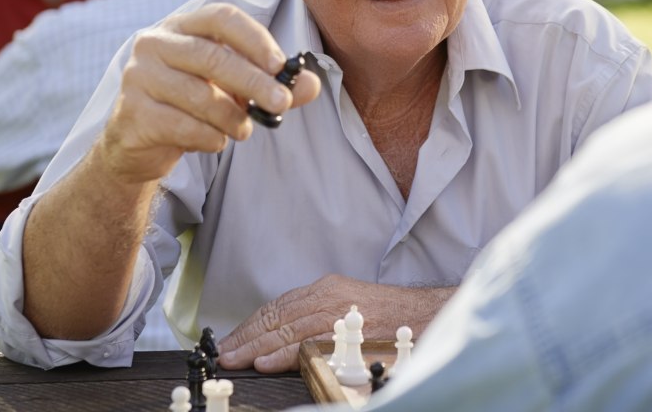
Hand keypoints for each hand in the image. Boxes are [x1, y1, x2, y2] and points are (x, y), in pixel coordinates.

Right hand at [98, 3, 320, 182]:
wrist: (137, 144)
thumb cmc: (192, 106)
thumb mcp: (235, 91)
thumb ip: (273, 85)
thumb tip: (311, 85)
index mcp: (181, 26)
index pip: (221, 16)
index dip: (253, 37)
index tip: (280, 64)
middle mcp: (154, 43)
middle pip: (211, 57)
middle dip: (253, 82)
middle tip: (282, 102)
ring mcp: (138, 77)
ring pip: (199, 96)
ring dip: (232, 118)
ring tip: (244, 130)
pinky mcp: (132, 113)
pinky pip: (182, 126)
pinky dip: (209, 138)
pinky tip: (215, 141)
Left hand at [217, 274, 454, 371]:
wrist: (428, 315)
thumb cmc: (388, 316)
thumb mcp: (348, 307)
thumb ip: (317, 318)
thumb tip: (282, 341)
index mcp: (326, 290)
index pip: (278, 307)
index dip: (251, 325)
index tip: (231, 340)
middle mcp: (329, 297)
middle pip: (277, 317)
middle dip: (246, 337)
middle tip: (223, 354)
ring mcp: (338, 314)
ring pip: (288, 330)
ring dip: (257, 347)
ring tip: (235, 360)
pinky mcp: (349, 333)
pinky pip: (310, 344)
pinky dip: (284, 353)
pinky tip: (266, 361)